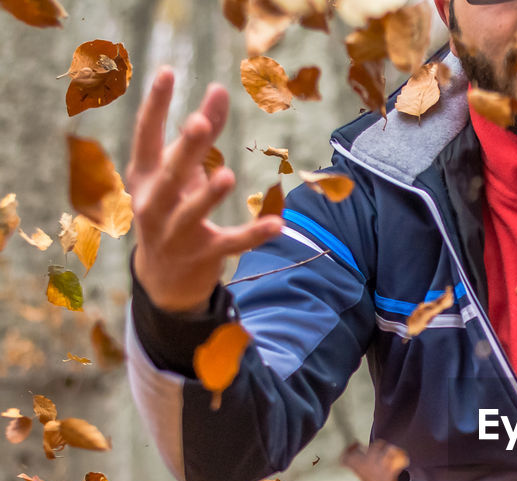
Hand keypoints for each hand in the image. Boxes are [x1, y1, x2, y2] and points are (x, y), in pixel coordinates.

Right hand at [126, 67, 282, 312]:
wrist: (163, 277)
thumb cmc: (174, 207)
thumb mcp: (183, 170)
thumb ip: (204, 134)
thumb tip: (219, 90)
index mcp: (144, 176)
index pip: (146, 135)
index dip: (156, 105)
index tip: (168, 72)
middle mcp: (153, 203)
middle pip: (170, 173)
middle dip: (185, 150)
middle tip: (200, 123)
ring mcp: (175, 233)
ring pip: (191, 212)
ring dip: (208, 195)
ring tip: (226, 176)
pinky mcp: (203, 255)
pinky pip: (231, 243)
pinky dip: (254, 234)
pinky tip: (278, 224)